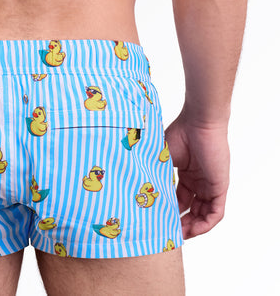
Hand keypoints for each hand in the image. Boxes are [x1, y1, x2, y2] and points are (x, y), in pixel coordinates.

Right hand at [164, 110, 229, 239]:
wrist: (198, 122)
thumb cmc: (180, 133)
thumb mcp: (162, 157)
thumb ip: (155, 173)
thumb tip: (137, 189)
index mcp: (186, 173)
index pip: (179, 199)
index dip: (170, 211)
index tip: (158, 219)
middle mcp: (199, 181)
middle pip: (192, 209)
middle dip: (181, 223)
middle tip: (168, 233)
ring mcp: (210, 185)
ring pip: (204, 214)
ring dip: (192, 227)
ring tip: (179, 235)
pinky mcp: (220, 187)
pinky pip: (216, 213)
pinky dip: (205, 224)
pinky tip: (192, 230)